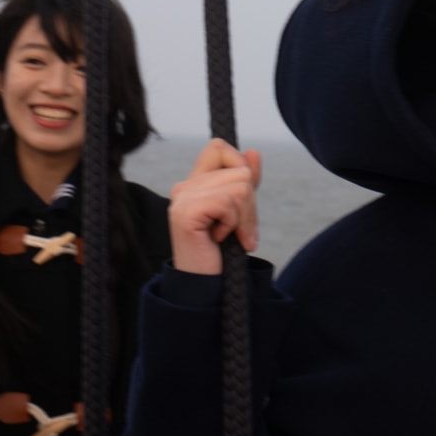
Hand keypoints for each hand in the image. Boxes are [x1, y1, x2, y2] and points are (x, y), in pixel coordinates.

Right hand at [168, 138, 261, 274]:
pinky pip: (229, 202)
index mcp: (194, 183)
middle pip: (240, 170)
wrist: (207, 287)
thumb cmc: (223, 252)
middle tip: (240, 231)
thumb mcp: (239, 212)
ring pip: (240, 187)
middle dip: (251, 204)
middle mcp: (184, 187)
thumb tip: (253, 151)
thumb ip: (245, 182)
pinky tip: (219, 239)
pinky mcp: (186, 213)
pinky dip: (234, 224)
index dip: (240, 166)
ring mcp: (182, 199)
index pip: (219, 147)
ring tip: (231, 237)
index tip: (242, 198)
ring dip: (245, 217)